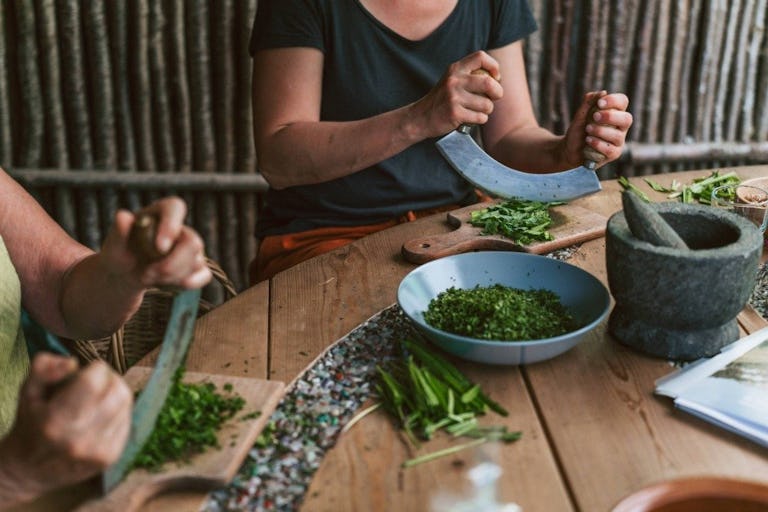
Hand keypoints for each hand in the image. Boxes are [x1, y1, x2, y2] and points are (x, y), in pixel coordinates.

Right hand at [0, 354, 132, 504]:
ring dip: (116, 393)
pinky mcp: (110, 457)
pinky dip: (119, 411)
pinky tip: (102, 414)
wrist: (29, 471)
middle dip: (110, 378)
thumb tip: (72, 362)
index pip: (93, 381)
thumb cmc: (30, 424)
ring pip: (125, 405)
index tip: (87, 370)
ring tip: (99, 396)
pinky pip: (126, 421)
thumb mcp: (28, 391)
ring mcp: (96, 451)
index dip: (96, 368)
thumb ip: (44, 369)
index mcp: (55, 421)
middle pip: (117, 391)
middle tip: (98, 380)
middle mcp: (78, 439)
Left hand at [100, 196, 211, 289]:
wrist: (124, 275)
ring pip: (197, 262)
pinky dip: (188, 283)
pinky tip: (169, 285)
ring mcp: (191, 248)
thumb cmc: (120, 255)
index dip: (171, 225)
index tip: (159, 248)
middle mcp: (181, 228)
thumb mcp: (114, 245)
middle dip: (172, 264)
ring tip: (147, 277)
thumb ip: (118, 232)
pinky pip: (204, 275)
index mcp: (161, 213)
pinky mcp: (197, 266)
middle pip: (193, 241)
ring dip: (171, 276)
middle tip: (146, 274)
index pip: (175, 207)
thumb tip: (123, 216)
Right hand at [409, 50, 503, 138]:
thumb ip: (470, 76)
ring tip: (478, 111)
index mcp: (455, 69)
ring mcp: (454, 97)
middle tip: (495, 97)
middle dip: (498, 92)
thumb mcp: (451, 81)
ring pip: (487, 104)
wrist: (420, 117)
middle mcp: (454, 81)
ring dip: (487, 110)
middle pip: (489, 82)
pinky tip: (471, 118)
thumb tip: (497, 79)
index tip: (495, 78)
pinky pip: (480, 118)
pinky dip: (480, 120)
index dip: (494, 66)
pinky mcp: (455, 114)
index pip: (481, 57)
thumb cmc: (441, 100)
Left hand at [563, 91, 632, 168]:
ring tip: (587, 129)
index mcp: (615, 113)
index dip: (614, 101)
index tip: (599, 103)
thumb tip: (602, 92)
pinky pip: (610, 149)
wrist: (569, 149)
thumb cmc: (578, 131)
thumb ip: (589, 103)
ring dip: (600, 131)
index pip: (623, 102)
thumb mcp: (580, 116)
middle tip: (594, 117)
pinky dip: (597, 144)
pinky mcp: (613, 154)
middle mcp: (620, 127)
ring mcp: (618, 141)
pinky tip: (588, 141)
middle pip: (627, 119)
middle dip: (610, 117)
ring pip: (617, 135)